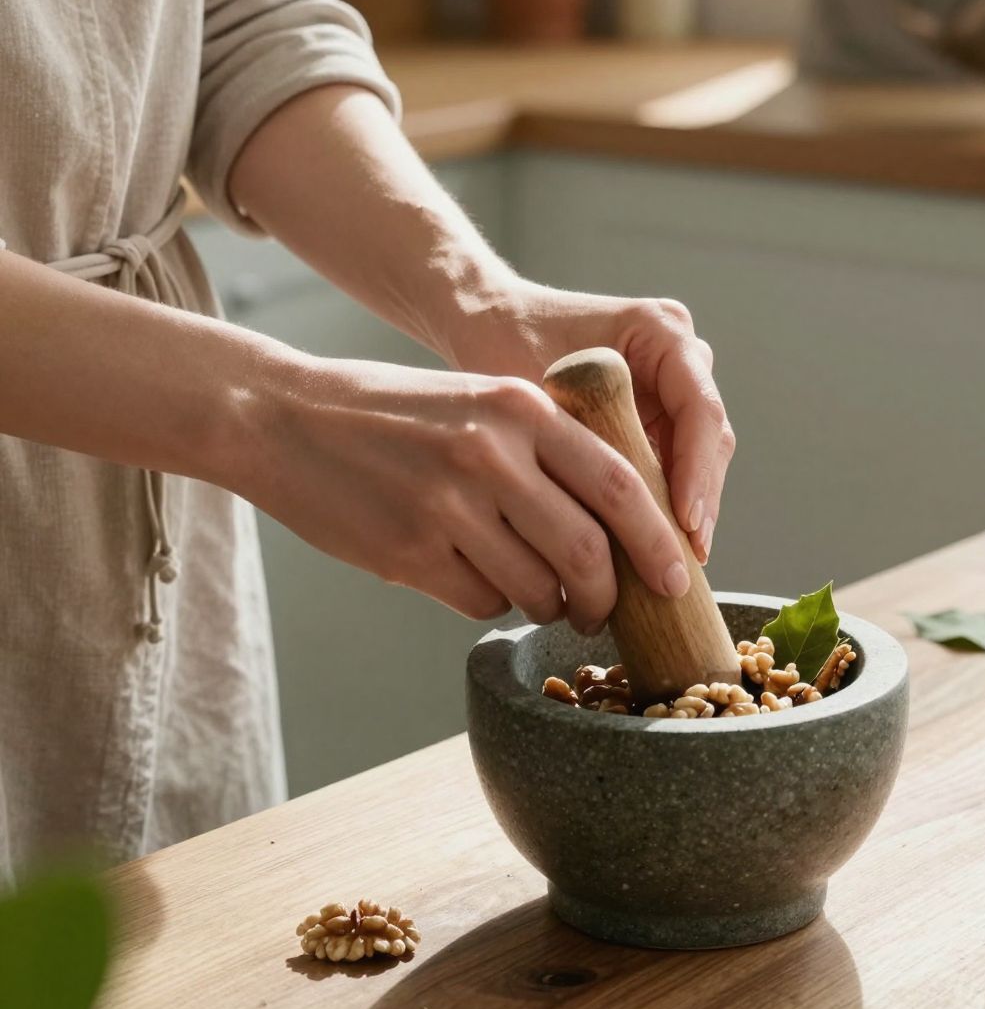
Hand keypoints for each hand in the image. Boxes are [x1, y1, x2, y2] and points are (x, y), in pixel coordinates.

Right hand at [237, 353, 694, 630]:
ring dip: (550, 604)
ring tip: (541, 594)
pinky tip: (473, 576)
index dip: (658, 540)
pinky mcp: (410, 553)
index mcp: (519, 408)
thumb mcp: (477, 398)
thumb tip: (618, 517)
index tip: (678, 578)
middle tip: (608, 609)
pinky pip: (482, 601)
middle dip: (610, 594)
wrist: (283, 417)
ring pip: (538, 586)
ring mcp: (447, 508)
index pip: (619, 485)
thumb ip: (542, 443)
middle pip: (588, 551)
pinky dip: (492, 601)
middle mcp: (489, 454)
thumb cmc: (390, 411)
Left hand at [439, 281, 733, 565]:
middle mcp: (678, 353)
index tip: (684, 522)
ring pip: (701, 453)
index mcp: (660, 330)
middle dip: (699, 499)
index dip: (697, 471)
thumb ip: (587, 445)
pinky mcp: (659, 409)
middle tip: (686, 559)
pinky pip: (675, 459)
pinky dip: (666, 499)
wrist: (487, 322)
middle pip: (710, 436)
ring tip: (672, 562)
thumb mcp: (545, 396)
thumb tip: (613, 521)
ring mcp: (672, 381)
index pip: (700, 408)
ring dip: (689, 506)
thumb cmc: (507, 341)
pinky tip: (654, 542)